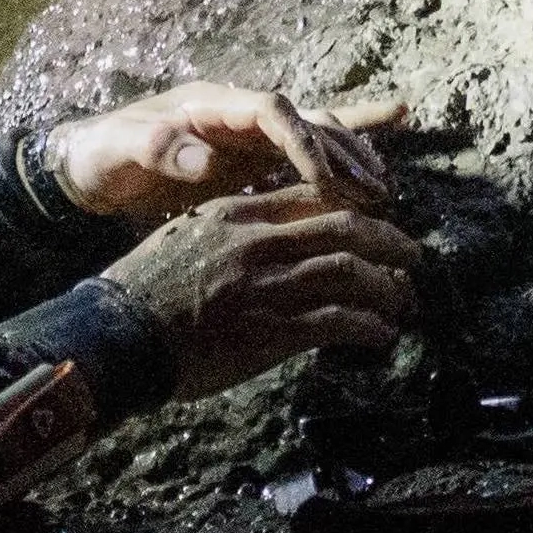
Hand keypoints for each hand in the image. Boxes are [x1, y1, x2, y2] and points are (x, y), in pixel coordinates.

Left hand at [49, 83, 406, 220]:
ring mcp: (251, 132)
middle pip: (306, 120)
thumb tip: (202, 159)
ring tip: (386, 188)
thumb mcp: (119, 152)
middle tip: (376, 194)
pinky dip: (349, 136)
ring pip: (318, 132)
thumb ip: (157, 149)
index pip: (271, 112)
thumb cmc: (103, 155)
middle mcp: (240, 112)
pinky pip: (309, 143)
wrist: (91, 166)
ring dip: (353, 156)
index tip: (326, 180)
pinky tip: (395, 122)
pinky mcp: (255, 155)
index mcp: (211, 105)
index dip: (302, 141)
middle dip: (343, 154)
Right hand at [98, 185, 427, 397]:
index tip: (377, 221)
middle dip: (389, 240)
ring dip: (387, 287)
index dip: (355, 206)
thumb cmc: (143, 292)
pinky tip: (381, 335)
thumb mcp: (185, 240)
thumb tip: (271, 242)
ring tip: (404, 301)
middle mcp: (257, 242)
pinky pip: (337, 321)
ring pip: (350, 272)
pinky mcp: (271, 330)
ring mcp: (266, 286)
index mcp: (236, 214)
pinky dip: (368, 326)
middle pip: (344, 227)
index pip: (312, 195)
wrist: (119, 337)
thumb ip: (232, 234)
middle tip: (414, 255)